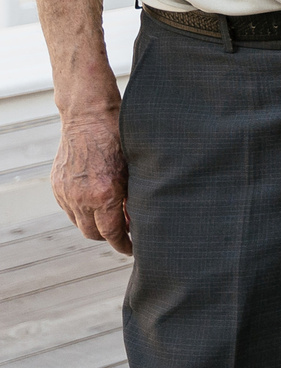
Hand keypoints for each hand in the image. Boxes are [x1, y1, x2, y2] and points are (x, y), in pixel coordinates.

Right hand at [53, 111, 128, 253]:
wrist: (88, 118)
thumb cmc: (119, 140)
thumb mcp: (133, 170)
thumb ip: (132, 197)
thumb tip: (135, 219)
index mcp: (104, 195)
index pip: (112, 233)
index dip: (123, 244)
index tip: (131, 249)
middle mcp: (81, 198)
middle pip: (93, 234)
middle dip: (109, 237)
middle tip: (123, 233)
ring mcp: (66, 193)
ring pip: (79, 223)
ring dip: (94, 225)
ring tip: (110, 217)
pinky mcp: (56, 186)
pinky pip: (69, 209)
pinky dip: (81, 212)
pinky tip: (95, 204)